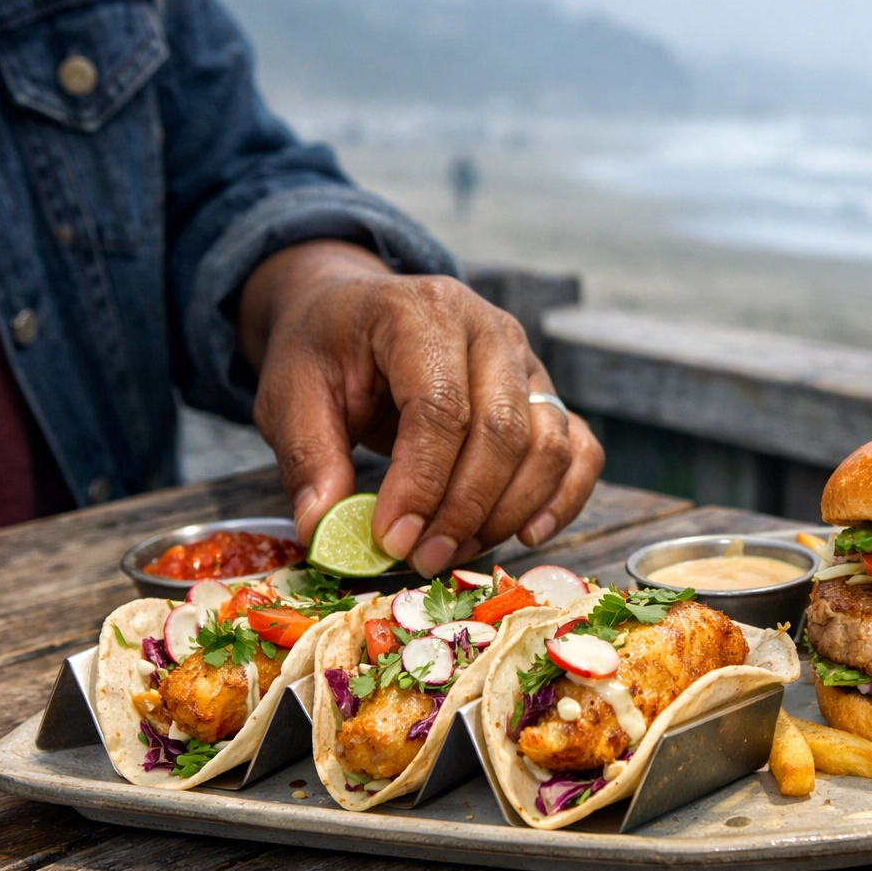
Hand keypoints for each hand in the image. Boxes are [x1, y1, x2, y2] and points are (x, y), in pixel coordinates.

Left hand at [239, 240, 602, 575]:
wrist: (360, 314)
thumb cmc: (329, 350)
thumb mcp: (291, 390)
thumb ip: (309, 456)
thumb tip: (326, 530)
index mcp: (423, 313)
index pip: (440, 406)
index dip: (422, 482)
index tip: (392, 539)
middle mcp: (490, 329)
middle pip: (503, 430)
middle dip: (464, 509)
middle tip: (421, 558)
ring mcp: (528, 361)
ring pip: (548, 446)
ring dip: (507, 513)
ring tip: (454, 550)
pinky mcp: (546, 395)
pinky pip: (580, 450)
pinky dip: (564, 498)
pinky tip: (528, 533)